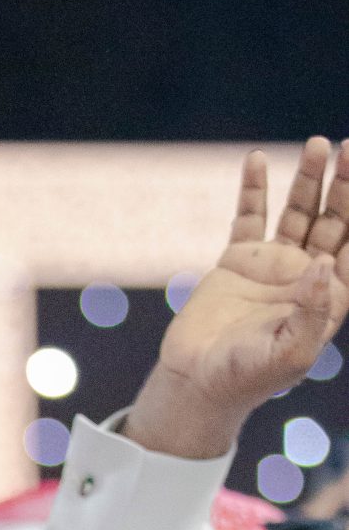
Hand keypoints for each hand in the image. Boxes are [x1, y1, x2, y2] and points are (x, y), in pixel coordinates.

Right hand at [126, 138, 348, 459]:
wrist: (196, 383)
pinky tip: (256, 160)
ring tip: (316, 145)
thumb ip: (312, 312)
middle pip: (334, 220)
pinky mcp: (238, 260)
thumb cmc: (247, 379)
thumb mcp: (288, 354)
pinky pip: (250, 215)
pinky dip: (254, 188)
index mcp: (328, 298)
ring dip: (309, 178)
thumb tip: (323, 263)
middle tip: (347, 149)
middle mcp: (306, 276)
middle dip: (343, 185)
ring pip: (299, 210)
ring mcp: (273, 264)